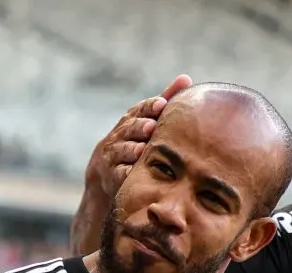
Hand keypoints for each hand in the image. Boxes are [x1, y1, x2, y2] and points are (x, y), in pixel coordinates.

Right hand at [84, 74, 192, 199]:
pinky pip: (119, 173)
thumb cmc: (135, 138)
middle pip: (130, 129)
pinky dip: (125, 174)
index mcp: (132, 119)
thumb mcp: (146, 118)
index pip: (140, 110)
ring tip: (141, 150)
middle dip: (140, 127)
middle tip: (151, 127)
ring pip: (122, 150)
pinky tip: (133, 174)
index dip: (150, 107)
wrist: (105, 169)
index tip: (162, 104)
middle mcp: (120, 134)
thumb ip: (165, 99)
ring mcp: (114, 154)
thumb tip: (186, 78)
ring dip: (131, 150)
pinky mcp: (112, 174)